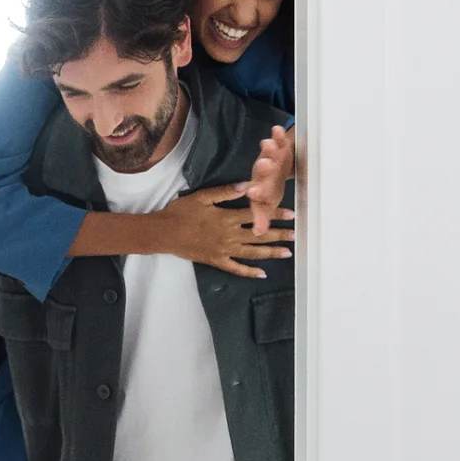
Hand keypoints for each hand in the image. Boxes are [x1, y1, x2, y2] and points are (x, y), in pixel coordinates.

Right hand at [149, 185, 295, 277]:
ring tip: (287, 253)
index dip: (275, 214)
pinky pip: (236, 269)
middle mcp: (230, 235)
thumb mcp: (202, 196)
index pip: (256, 215)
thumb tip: (247, 186)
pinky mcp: (216, 261)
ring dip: (271, 253)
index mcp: (227, 218)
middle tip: (296, 235)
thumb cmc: (181, 212)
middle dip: (279, 234)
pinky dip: (250, 272)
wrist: (163, 233)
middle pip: (259, 235)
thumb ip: (225, 192)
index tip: (291, 214)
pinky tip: (262, 274)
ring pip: (253, 253)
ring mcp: (224, 251)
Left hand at [245, 126, 297, 234]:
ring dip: (269, 149)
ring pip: (269, 154)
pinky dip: (277, 135)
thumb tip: (258, 234)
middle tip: (263, 164)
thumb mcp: (266, 205)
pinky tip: (276, 129)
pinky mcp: (278, 148)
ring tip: (267, 143)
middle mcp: (263, 173)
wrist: (277, 170)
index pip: (258, 192)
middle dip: (264, 168)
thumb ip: (262, 218)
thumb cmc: (270, 190)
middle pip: (263, 171)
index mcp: (260, 188)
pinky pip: (277, 140)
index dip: (256, 192)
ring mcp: (270, 159)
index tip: (252, 193)